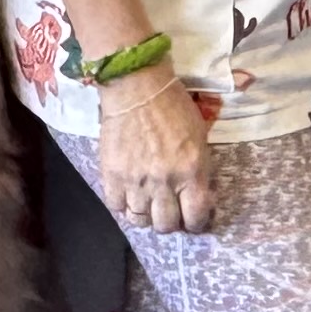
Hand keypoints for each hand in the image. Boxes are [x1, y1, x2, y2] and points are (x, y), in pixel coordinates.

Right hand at [93, 64, 214, 236]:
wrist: (137, 87)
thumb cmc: (173, 107)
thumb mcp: (199, 137)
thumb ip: (199, 169)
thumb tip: (197, 195)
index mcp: (192, 171)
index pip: (195, 217)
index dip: (195, 223)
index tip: (192, 219)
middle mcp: (165, 181)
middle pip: (166, 224)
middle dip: (170, 222)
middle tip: (169, 211)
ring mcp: (135, 180)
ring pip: (140, 220)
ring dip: (146, 215)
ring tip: (146, 203)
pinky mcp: (112, 175)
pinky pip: (116, 207)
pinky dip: (123, 205)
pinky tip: (128, 194)